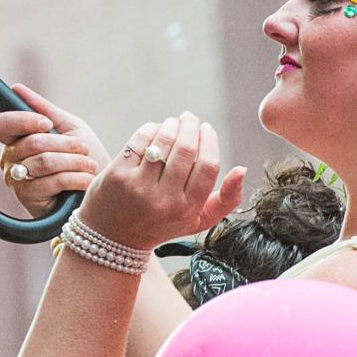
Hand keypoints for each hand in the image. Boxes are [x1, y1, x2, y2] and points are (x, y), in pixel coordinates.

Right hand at [0, 82, 107, 217]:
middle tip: (83, 149)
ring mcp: (17, 180)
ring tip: (89, 165)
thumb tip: (16, 89)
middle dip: (66, 144)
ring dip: (74, 161)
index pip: (1, 125)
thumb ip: (44, 109)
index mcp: (15, 139)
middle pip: (31, 142)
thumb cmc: (84, 157)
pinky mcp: (29, 199)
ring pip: (44, 161)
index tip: (47, 123)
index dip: (24, 121)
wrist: (99, 190)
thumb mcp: (69, 128)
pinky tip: (86, 181)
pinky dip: (75, 178)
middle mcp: (9, 159)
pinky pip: (51, 181)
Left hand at [77, 113, 245, 252]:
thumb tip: (242, 169)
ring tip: (174, 122)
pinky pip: (140, 141)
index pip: (208, 166)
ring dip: (172, 124)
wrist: (114, 238)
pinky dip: (150, 129)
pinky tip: (155, 130)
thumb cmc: (161, 224)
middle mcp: (164, 200)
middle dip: (191, 126)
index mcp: (188, 209)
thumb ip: (226, 200)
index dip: (210, 141)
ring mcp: (139, 187)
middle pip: (186, 149)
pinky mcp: (117, 175)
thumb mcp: (197, 220)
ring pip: (163, 141)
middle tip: (190, 118)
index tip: (207, 129)